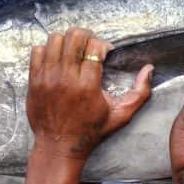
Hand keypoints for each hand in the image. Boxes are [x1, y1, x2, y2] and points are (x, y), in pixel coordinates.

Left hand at [26, 28, 152, 160]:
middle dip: (85, 36)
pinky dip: (48, 49)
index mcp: (88, 86)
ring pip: (54, 40)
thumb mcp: (121, 116)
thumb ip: (140, 93)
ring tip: (73, 51)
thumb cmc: (91, 132)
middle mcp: (66, 79)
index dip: (103, 45)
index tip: (106, 52)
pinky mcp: (34, 81)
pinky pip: (37, 51)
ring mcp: (47, 78)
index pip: (94, 47)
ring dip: (67, 41)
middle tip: (89, 45)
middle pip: (73, 37)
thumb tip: (149, 69)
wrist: (59, 146)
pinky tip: (57, 59)